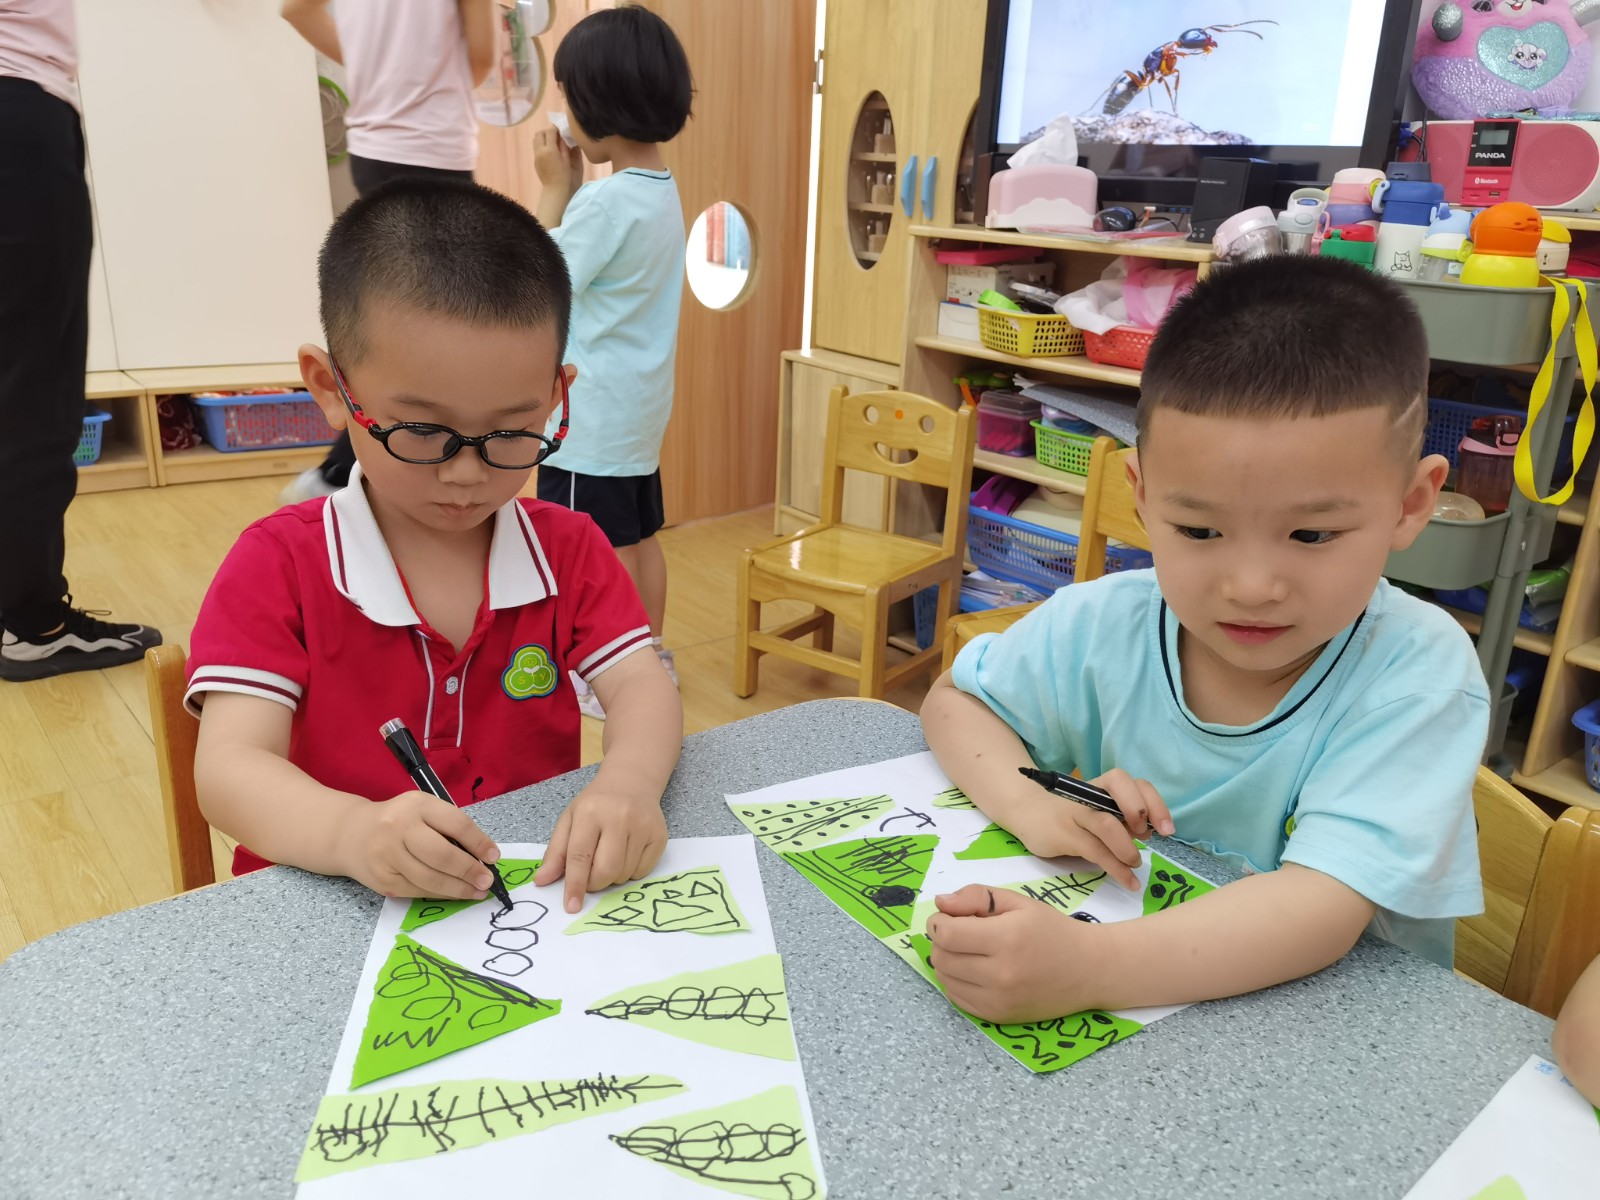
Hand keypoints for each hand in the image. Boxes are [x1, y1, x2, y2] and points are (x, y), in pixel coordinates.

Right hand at [337, 791, 500, 899]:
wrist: (351, 833)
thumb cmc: (399, 820)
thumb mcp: (423, 810)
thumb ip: (449, 827)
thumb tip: (483, 856)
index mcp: (416, 805)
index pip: (455, 824)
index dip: (479, 842)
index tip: (494, 857)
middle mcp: (399, 828)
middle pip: (441, 855)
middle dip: (469, 871)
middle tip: (487, 881)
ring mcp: (388, 856)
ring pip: (430, 879)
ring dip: (458, 889)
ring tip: (477, 892)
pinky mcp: (383, 880)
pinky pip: (418, 891)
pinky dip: (441, 894)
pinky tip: (455, 893)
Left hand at [532, 126, 582, 193]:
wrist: (556, 190)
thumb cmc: (566, 176)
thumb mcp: (569, 159)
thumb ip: (565, 145)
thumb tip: (564, 135)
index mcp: (550, 149)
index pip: (550, 131)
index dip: (556, 128)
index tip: (562, 130)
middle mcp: (540, 151)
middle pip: (539, 133)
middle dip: (547, 132)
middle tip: (556, 137)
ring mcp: (536, 156)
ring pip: (536, 140)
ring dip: (543, 138)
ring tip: (553, 144)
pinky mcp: (535, 161)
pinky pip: (537, 148)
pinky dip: (543, 146)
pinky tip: (551, 153)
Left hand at [535, 787, 666, 913]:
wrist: (631, 781)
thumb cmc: (596, 804)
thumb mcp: (569, 820)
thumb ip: (556, 852)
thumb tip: (542, 881)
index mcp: (590, 812)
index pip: (580, 856)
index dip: (575, 885)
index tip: (571, 906)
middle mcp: (619, 817)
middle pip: (606, 870)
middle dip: (595, 883)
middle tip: (591, 877)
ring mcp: (643, 826)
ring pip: (624, 874)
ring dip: (612, 877)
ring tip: (609, 856)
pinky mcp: (660, 836)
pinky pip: (642, 872)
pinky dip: (630, 872)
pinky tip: (627, 853)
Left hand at [926, 884, 1098, 1022]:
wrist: (1089, 970)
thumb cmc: (1052, 930)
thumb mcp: (1018, 902)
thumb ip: (976, 897)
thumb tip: (940, 904)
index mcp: (1006, 938)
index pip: (946, 934)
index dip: (939, 922)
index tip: (950, 917)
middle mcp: (1000, 974)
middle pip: (941, 957)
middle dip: (942, 941)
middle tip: (962, 932)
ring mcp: (998, 1000)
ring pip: (945, 979)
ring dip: (947, 961)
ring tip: (970, 951)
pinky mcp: (998, 1017)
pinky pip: (956, 999)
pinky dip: (957, 982)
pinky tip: (975, 971)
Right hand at [1007, 768, 1171, 889]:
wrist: (1029, 815)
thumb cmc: (1073, 816)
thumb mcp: (1100, 811)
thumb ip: (1123, 818)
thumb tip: (1150, 831)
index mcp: (1103, 786)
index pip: (1133, 782)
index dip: (1154, 803)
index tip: (1166, 829)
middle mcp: (1089, 793)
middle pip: (1120, 788)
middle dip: (1141, 812)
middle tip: (1147, 838)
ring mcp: (1074, 812)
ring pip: (1107, 824)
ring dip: (1128, 848)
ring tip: (1134, 864)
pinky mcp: (1064, 834)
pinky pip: (1095, 852)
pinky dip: (1117, 869)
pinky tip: (1129, 881)